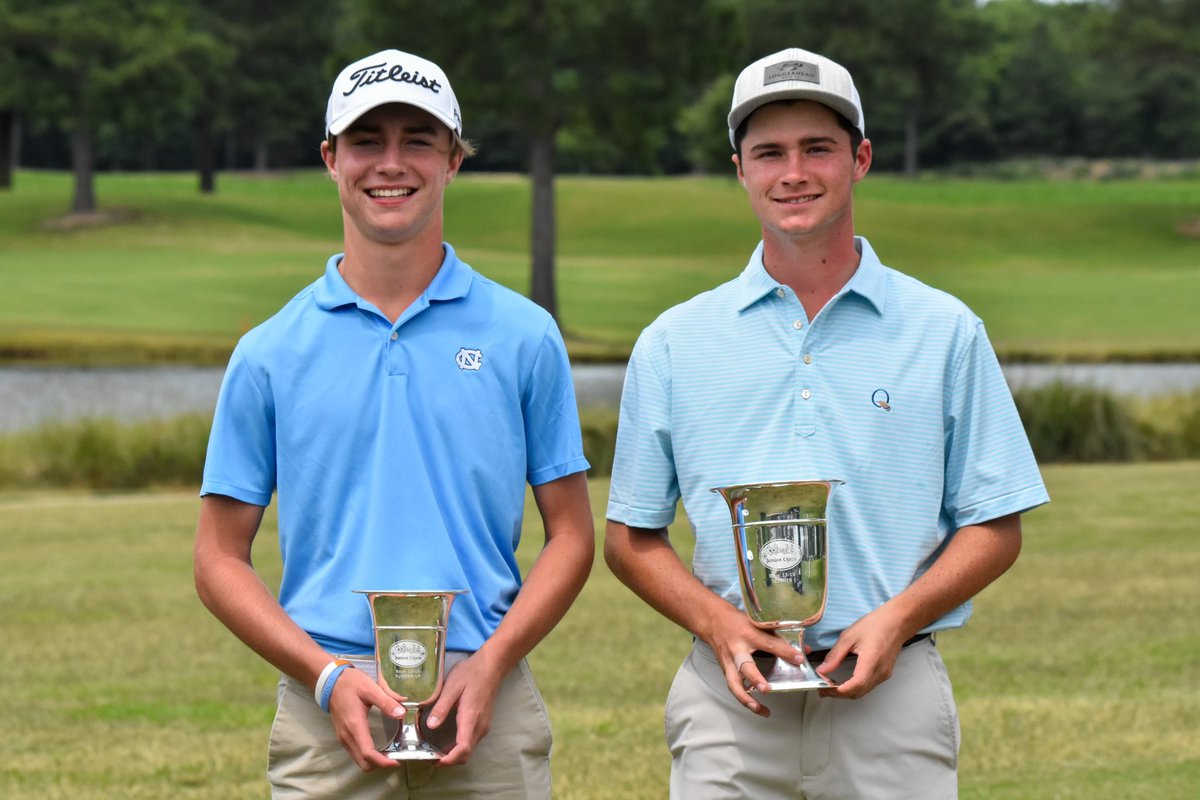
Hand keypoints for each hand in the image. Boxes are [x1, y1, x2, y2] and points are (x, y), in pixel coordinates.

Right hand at [328, 666, 405, 771]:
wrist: (330, 681)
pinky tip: (379, 748)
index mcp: (354, 726)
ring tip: (390, 753)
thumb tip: (402, 713)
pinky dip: (368, 756)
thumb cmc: (350, 683)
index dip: (383, 762)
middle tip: (396, 757)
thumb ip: (386, 701)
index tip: (397, 761)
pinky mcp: (343, 736)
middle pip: (363, 763)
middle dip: (380, 765)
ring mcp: (343, 738)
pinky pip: (355, 753)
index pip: (367, 754)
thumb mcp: (370, 688)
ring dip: (374, 762)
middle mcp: (347, 736)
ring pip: (359, 760)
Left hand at [424, 651, 505, 765]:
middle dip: (447, 761)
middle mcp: (480, 726)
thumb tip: (430, 726)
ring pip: (468, 750)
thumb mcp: (452, 687)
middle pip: (465, 754)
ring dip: (453, 755)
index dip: (449, 760)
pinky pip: (470, 741)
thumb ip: (441, 707)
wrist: (492, 665)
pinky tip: (446, 741)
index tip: (433, 761)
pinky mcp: (483, 723)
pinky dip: (458, 747)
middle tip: (428, 756)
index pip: (463, 749)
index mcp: (471, 718)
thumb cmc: (472, 673)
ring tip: (433, 750)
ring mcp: (483, 726)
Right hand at [704, 602, 806, 717]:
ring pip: (734, 682)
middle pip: (745, 666)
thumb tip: (804, 649)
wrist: (712, 621)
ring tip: (759, 708)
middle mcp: (737, 649)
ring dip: (745, 698)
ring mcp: (729, 661)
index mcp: (748, 634)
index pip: (769, 643)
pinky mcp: (725, 670)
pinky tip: (753, 706)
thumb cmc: (738, 621)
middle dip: (755, 678)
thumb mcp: (757, 623)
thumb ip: (779, 637)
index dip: (785, 652)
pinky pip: (733, 686)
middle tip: (766, 689)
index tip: (799, 659)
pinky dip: (742, 698)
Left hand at [816, 609, 909, 699]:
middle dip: (838, 694)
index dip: (838, 691)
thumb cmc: (876, 625)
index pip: (855, 686)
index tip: (824, 687)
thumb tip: (823, 670)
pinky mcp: (885, 673)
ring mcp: (884, 674)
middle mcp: (880, 672)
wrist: (897, 621)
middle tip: (822, 688)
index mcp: (871, 661)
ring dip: (846, 692)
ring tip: (830, 685)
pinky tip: (844, 682)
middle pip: (857, 693)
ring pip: (862, 691)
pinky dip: (854, 687)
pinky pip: (868, 686)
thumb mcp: (849, 636)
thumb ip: (835, 655)